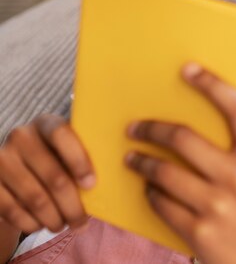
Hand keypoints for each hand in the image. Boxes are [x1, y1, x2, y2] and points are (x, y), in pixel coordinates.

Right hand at [0, 114, 94, 233]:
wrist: (15, 166)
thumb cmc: (55, 158)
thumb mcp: (68, 149)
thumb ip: (86, 156)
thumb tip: (111, 182)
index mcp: (46, 123)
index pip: (62, 135)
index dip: (79, 161)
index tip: (92, 185)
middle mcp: (21, 136)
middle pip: (54, 176)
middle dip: (72, 206)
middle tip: (82, 222)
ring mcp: (1, 158)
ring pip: (35, 198)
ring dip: (54, 219)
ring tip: (64, 226)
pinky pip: (13, 209)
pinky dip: (31, 223)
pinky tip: (41, 225)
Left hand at [125, 63, 235, 263]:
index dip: (212, 85)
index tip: (188, 70)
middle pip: (186, 139)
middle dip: (152, 129)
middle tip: (134, 127)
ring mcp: (220, 208)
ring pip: (165, 173)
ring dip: (142, 162)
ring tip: (132, 158)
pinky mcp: (200, 233)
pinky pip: (162, 204)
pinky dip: (151, 194)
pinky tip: (150, 190)